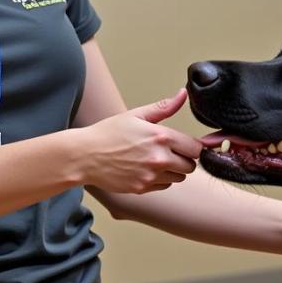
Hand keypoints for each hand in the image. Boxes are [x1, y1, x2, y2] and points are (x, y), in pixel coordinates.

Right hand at [78, 89, 201, 193]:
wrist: (85, 155)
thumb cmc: (108, 133)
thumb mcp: (136, 115)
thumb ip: (164, 107)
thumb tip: (183, 94)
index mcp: (161, 137)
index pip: (196, 148)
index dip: (192, 145)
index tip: (184, 143)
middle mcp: (159, 158)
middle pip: (191, 165)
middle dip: (184, 158)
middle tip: (169, 151)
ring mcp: (151, 176)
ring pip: (180, 177)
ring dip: (173, 170)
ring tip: (155, 159)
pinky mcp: (143, 188)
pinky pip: (164, 185)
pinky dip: (160, 179)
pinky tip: (146, 169)